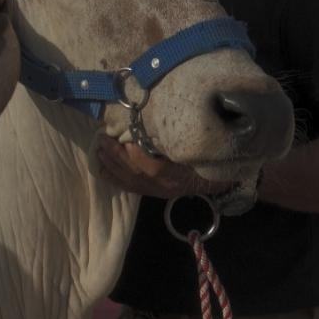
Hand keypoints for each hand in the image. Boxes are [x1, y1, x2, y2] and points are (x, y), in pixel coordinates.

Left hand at [95, 134, 231, 198]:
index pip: (155, 169)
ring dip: (112, 164)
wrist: (220, 179)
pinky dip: (114, 178)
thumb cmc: (208, 158)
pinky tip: (101, 169)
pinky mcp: (154, 194)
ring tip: (99, 149)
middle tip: (102, 138)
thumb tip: (151, 125)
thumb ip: (175, 140)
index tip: (127, 141)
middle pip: (137, 173)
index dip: (138, 157)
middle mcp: (167, 186)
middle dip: (117, 155)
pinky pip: (130, 188)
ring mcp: (160, 191)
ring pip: (130, 180)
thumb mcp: (196, 147)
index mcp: (181, 175)